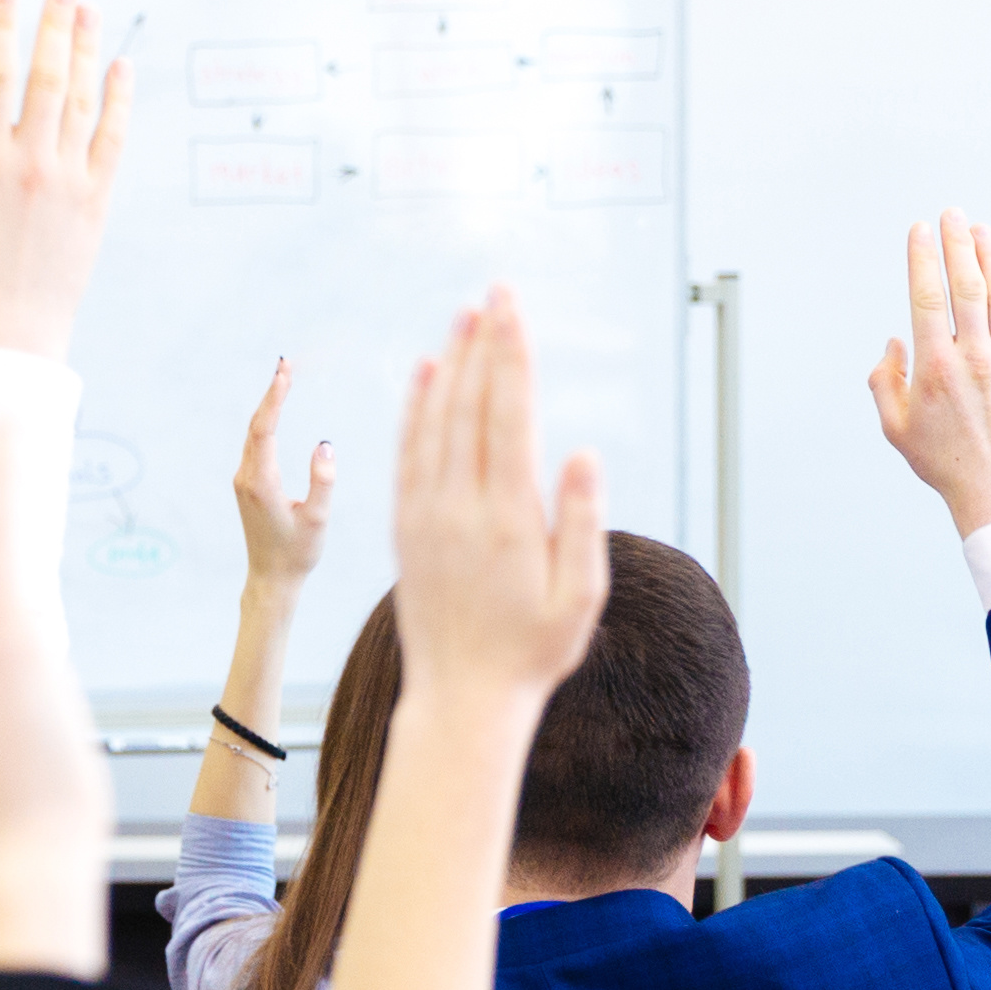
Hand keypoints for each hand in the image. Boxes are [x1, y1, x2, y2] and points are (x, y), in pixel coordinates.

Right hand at [0, 0, 129, 359]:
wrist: (13, 328)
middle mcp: (29, 163)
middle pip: (46, 77)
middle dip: (53, 25)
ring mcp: (68, 179)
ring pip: (81, 100)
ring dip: (87, 50)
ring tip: (89, 9)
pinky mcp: (97, 199)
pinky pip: (112, 139)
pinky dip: (118, 100)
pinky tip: (122, 67)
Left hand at [229, 358, 337, 599]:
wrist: (271, 580)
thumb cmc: (297, 553)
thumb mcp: (318, 519)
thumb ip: (323, 482)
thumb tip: (324, 445)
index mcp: (262, 484)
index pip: (264, 430)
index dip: (273, 398)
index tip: (284, 371)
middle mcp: (246, 479)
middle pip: (256, 426)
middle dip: (271, 393)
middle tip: (286, 364)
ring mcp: (243, 482)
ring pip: (253, 435)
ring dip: (268, 406)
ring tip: (285, 378)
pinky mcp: (247, 486)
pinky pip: (255, 446)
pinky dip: (266, 423)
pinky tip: (276, 410)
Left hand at [387, 291, 609, 711]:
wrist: (461, 698)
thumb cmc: (532, 652)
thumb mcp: (579, 596)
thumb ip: (583, 523)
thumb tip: (583, 453)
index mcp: (508, 517)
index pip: (508, 414)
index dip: (511, 354)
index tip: (512, 307)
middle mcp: (460, 507)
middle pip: (471, 405)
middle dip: (484, 343)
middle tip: (492, 291)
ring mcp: (427, 515)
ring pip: (434, 422)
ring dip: (450, 364)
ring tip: (462, 318)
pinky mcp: (407, 527)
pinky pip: (408, 453)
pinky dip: (416, 408)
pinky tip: (426, 375)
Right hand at [867, 213, 990, 533]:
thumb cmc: (942, 461)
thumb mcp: (895, 428)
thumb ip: (884, 382)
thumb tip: (894, 341)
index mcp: (934, 369)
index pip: (927, 297)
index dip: (922, 257)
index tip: (919, 229)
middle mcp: (973, 359)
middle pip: (966, 285)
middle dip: (957, 242)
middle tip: (951, 213)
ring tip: (981, 230)